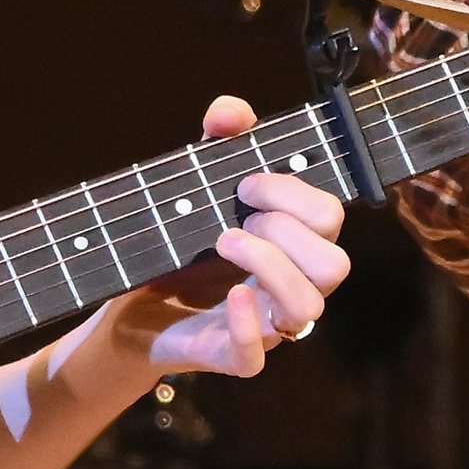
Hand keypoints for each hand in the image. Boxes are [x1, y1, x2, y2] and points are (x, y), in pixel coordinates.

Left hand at [137, 96, 354, 379]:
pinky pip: (256, 356)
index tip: (246, 184)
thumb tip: (230, 112)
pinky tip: (229, 295)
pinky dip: (246, 325)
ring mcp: (266, 325)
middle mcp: (292, 286)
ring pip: (308, 308)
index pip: (330, 218)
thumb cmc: (182, 245)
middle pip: (335, 264)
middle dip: (287, 228)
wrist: (133, 306)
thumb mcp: (198, 185)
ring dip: (270, 267)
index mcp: (295, 245)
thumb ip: (218, 143)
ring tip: (224, 242)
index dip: (294, 194)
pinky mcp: (231, 355)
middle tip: (239, 215)